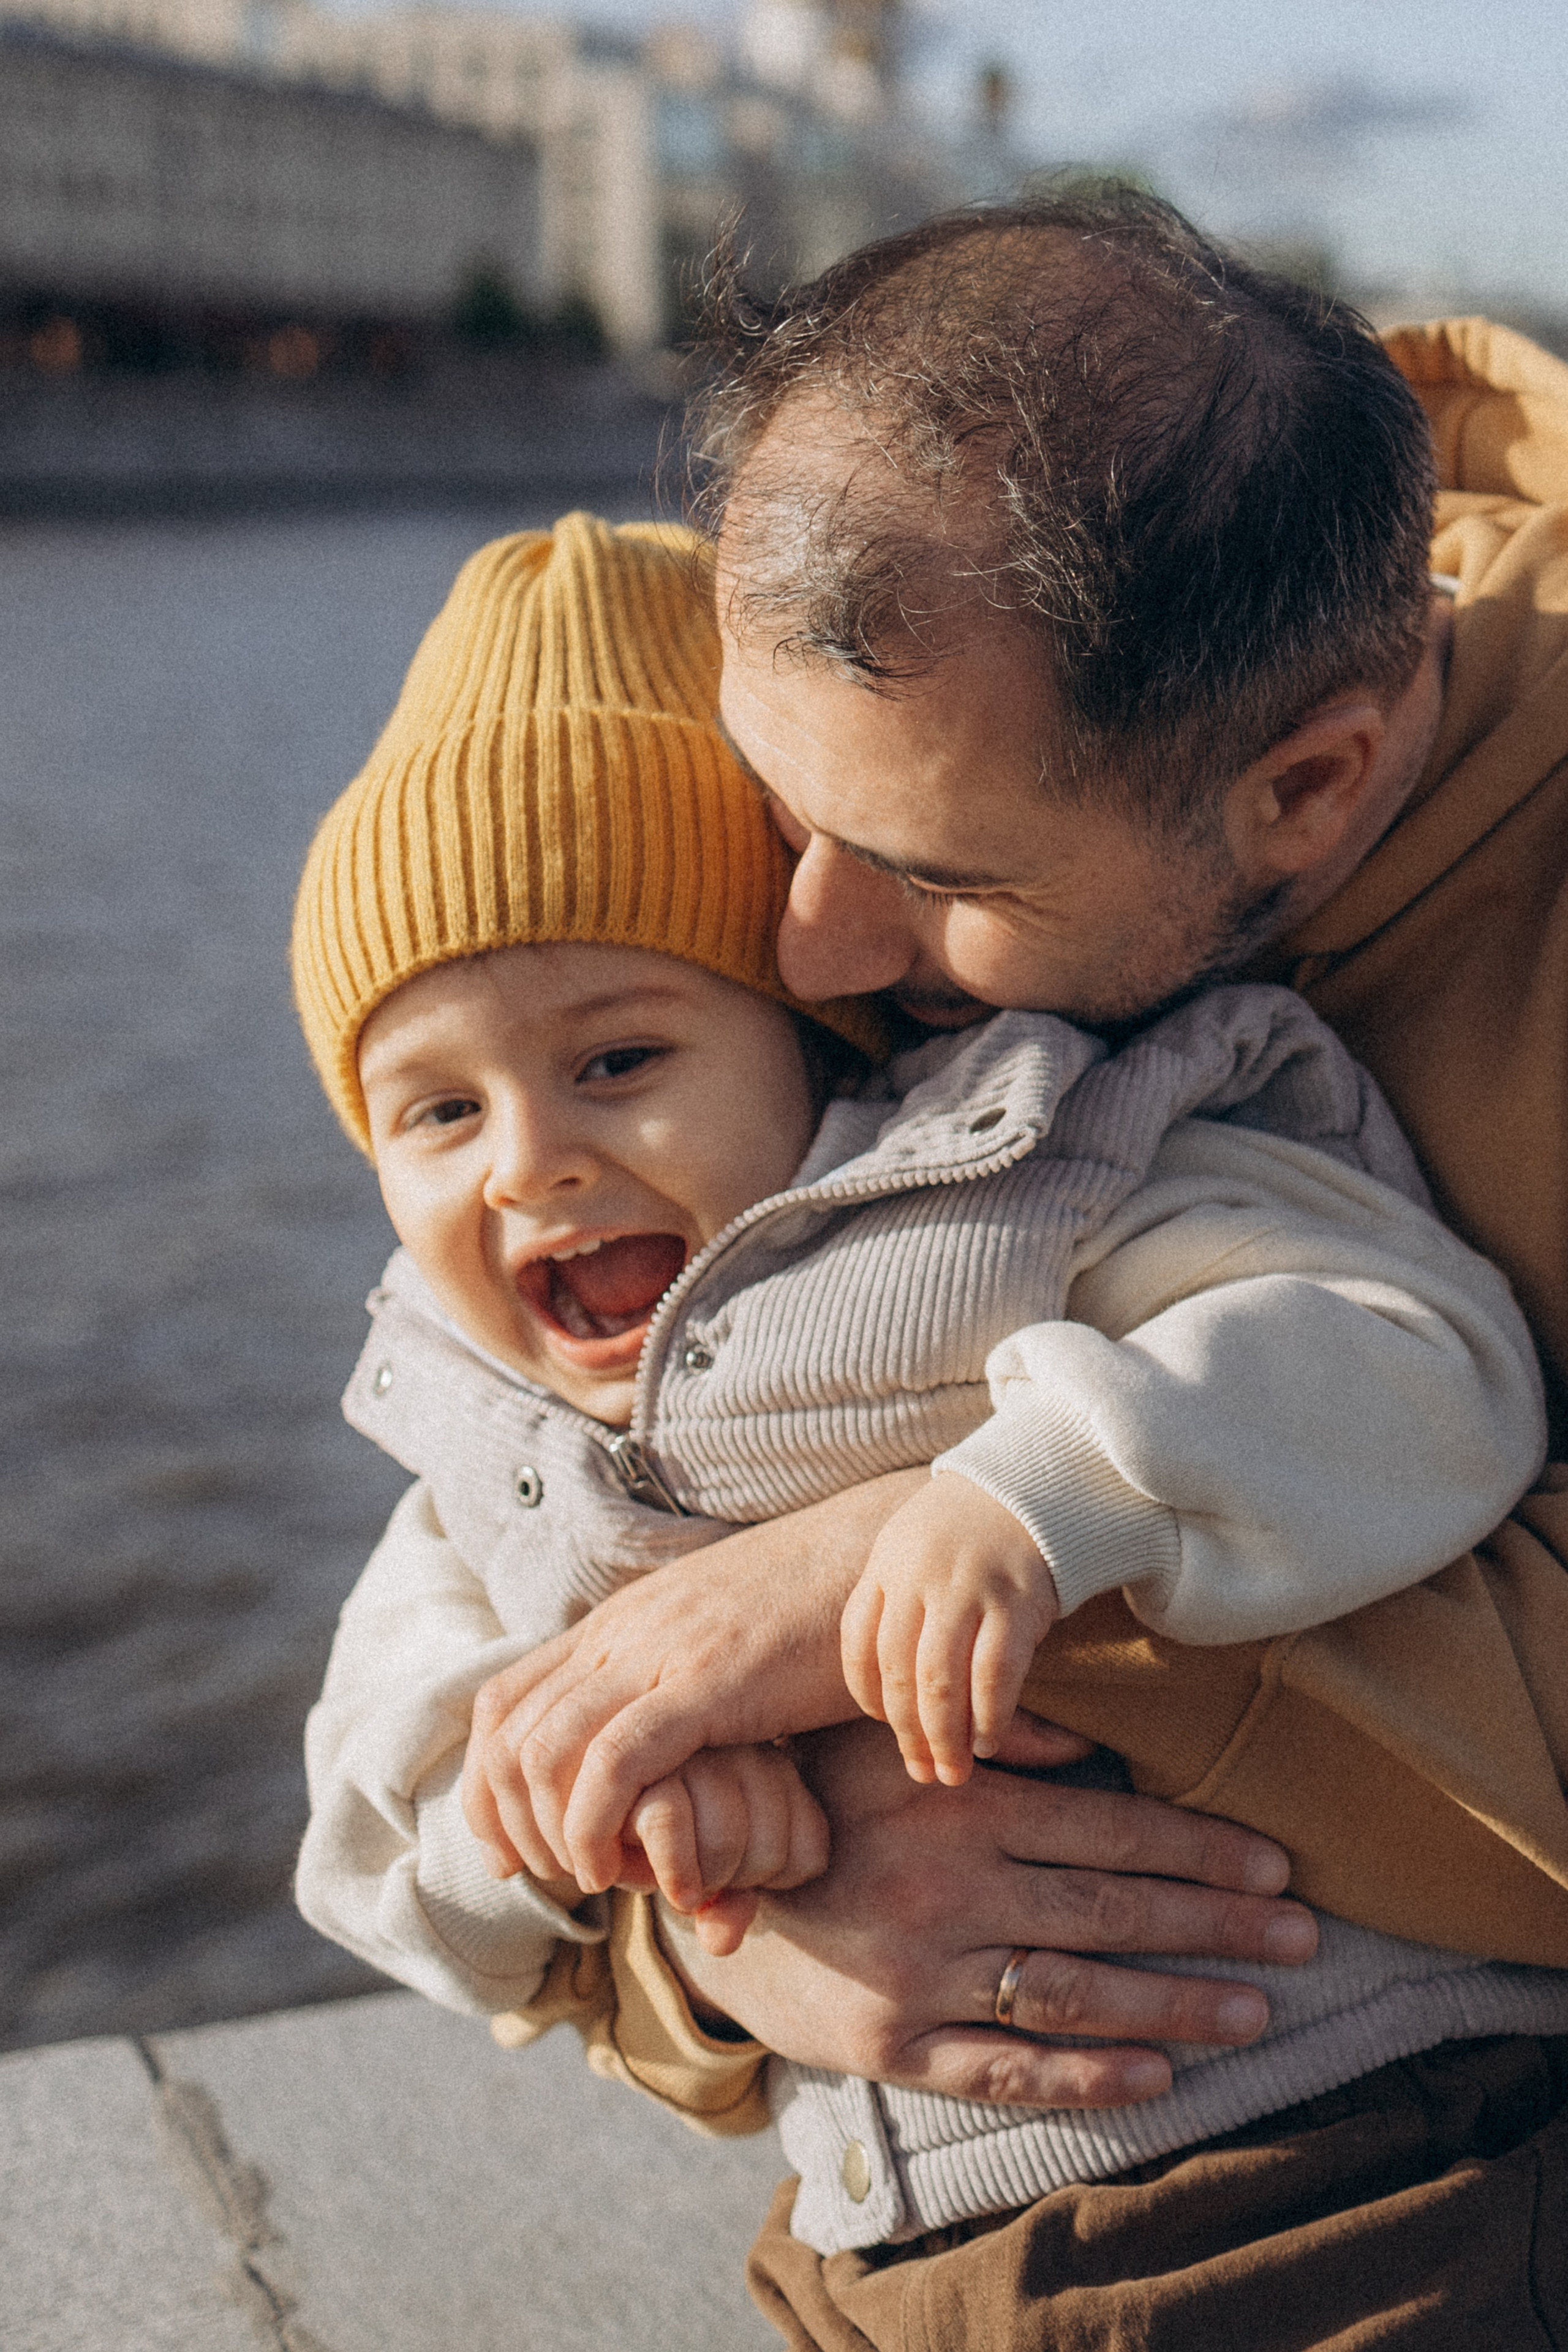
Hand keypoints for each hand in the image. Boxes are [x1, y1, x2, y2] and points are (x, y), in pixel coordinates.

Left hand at [462, 1470, 930, 1893]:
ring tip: (588, 1876)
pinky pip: (614, 1760)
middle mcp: (620, 1633)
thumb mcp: (718, 1645)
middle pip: (505, 1735)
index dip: (485, 1786)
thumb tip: (657, 1756)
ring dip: (548, 1833)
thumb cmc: (813, 1610)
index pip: (501, 1703)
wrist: (878, 1553)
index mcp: (618, 1624)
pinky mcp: (706, 1682)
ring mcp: (658, 1653)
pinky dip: (595, 1825)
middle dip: (507, 1822)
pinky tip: (619, 1865)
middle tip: (548, 1876)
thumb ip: (677, 1688)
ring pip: (543, 1751)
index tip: (509, 1851)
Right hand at [658, 1715, 1318, 2108]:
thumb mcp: (886, 1738)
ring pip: (1074, 1992)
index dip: (1198, 1849)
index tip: (1275, 1864)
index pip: (1108, 1828)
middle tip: (1305, 1937)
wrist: (705, 1886)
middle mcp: (949, 1888)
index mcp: (959, 1804)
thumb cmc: (819, 1798)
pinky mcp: (892, 2045)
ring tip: (1256, 2013)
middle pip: (1110, 1911)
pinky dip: (1085, 2074)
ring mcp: (921, 1972)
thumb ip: (985, 1736)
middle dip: (1217, 1925)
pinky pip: (1004, 2065)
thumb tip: (1084, 1734)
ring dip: (1174, 2005)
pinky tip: (1155, 2076)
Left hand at [842, 1472, 1060, 1784]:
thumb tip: (885, 1688)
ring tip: (953, 1771)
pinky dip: (989, 1717)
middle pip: (899, 1673)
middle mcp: (919, 1577)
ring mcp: (968, 1588)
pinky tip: (989, 1742)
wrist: (1035, 1484)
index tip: (884, 1725)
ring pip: (941, 1682)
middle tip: (922, 1772)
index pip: (858, 1645)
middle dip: (907, 1733)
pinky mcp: (1017, 1601)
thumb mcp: (912, 1547)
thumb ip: (894, 1602)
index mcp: (886, 1564)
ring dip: (945, 1738)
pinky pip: (995, 1675)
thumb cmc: (969, 1529)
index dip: (867, 1695)